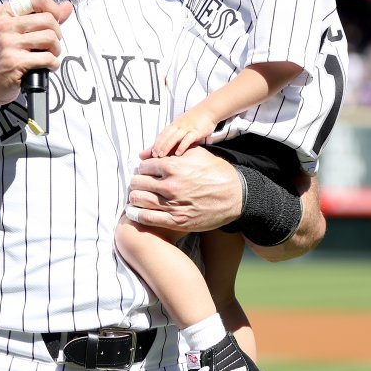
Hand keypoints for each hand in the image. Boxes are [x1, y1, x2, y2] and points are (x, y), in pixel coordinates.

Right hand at [0, 0, 73, 105]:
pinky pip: (47, 58)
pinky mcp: (15, 62)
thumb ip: (42, 17)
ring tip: (48, 55)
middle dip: (56, 34)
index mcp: (4, 14)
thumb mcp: (16, 32)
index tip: (56, 19)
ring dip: (55, 50)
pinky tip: (47, 67)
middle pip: (47, 20)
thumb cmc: (2, 57)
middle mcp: (4, 26)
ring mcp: (8, 44)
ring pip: (50, 38)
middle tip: (50, 44)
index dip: (53, 9)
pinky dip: (53, 64)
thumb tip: (66, 7)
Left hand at [126, 146, 241, 231]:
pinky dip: (136, 214)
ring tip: (138, 196)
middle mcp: (170, 185)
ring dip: (135, 197)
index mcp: (173, 166)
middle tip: (140, 185)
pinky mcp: (176, 220)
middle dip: (137, 182)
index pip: (143, 166)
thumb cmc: (216, 172)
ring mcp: (172, 204)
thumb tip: (147, 152)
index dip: (143, 169)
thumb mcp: (197, 153)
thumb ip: (171, 150)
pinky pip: (147, 218)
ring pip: (138, 199)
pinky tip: (133, 212)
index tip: (145, 173)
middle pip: (137, 182)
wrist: (237, 196)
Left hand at [152, 110, 216, 156]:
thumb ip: (174, 135)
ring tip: (161, 156)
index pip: (162, 134)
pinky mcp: (196, 131)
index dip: (155, 143)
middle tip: (153, 156)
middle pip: (165, 136)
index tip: (149, 152)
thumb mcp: (182, 126)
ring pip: (174, 137)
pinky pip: (187, 139)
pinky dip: (182, 146)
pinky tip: (178, 153)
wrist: (208, 110)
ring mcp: (187, 128)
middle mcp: (178, 126)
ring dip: (166, 146)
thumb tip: (166, 144)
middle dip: (158, 146)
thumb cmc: (194, 120)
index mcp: (174, 125)